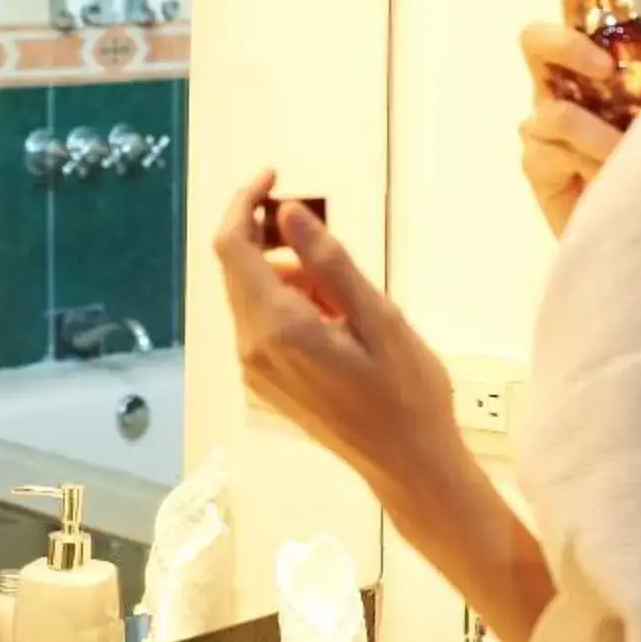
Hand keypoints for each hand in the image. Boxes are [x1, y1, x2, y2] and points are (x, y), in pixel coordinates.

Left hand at [211, 171, 457, 504]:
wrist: (408, 464)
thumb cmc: (407, 390)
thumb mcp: (377, 316)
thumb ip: (328, 262)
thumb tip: (288, 212)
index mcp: (277, 328)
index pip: (232, 247)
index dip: (244, 202)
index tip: (275, 176)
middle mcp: (252, 347)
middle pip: (235, 268)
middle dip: (267, 233)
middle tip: (321, 225)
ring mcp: (254, 369)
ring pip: (249, 295)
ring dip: (282, 270)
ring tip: (340, 286)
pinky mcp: (264, 382)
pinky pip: (261, 323)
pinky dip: (286, 300)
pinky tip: (331, 313)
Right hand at [518, 0, 640, 236]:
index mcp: (593, 68)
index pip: (579, 14)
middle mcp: (562, 89)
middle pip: (534, 41)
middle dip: (565, 44)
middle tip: (604, 66)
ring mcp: (543, 128)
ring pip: (551, 108)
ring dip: (596, 132)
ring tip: (625, 154)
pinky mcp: (536, 165)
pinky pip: (550, 147)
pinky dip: (585, 159)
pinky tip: (608, 176)